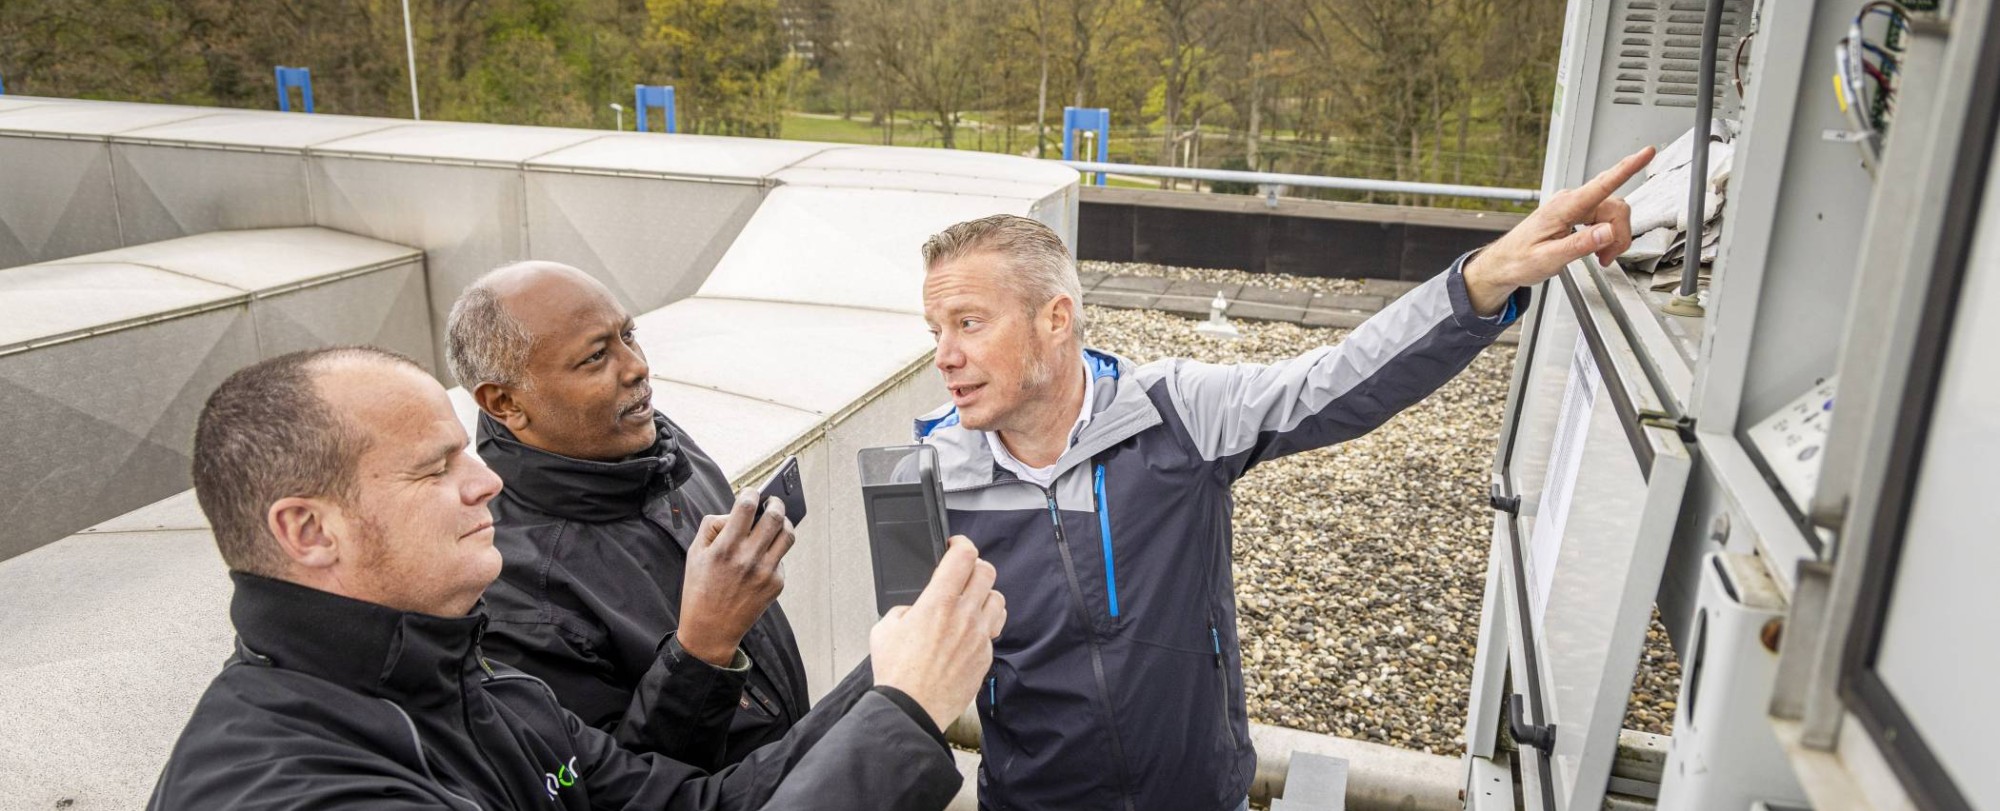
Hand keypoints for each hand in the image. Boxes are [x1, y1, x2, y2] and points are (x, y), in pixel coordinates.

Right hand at [678, 490, 793, 665]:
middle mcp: (748, 558)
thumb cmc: (700, 589)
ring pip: (788, 535)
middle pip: (775, 517)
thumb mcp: (694, 553)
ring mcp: (766, 572)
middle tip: (772, 501)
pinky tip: (763, 555)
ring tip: (777, 521)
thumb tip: (734, 512)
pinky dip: (775, 552)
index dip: (751, 493)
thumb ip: (713, 526)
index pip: (746, 506)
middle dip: (775, 503)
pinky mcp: (776, 584)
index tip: (751, 493)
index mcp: (725, 547)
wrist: (711, 630)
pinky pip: (782, 558)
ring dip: (784, 523)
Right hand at [870, 536, 1007, 730]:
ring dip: (985, 595)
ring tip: (971, 602)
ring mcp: (979, 637)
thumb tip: (916, 610)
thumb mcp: (885, 628)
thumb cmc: (898, 674)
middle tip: (963, 572)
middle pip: (987, 572)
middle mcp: (964, 616)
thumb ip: (905, 609)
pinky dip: (984, 626)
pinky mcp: (985, 657)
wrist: (912, 709)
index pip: (963, 556)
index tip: (956, 545)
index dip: (961, 544)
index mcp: (938, 603)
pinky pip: (993, 631)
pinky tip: (969, 633)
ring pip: (998, 600)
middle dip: (974, 566)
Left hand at [1463, 146, 1656, 313]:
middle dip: (1619, 234)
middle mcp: (1570, 201)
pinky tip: (1597, 249)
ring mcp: (1573, 206)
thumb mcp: (1549, 259)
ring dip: (1613, 237)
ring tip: (1601, 257)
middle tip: (1607, 258)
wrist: (1504, 263)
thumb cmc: (1519, 260)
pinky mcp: (1575, 213)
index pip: (1603, 184)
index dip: (1628, 167)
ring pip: (1612, 214)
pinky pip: (1603, 218)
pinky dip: (1606, 235)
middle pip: (1615, 207)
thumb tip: (1606, 232)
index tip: (1646, 153)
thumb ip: (1580, 245)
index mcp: (1564, 207)